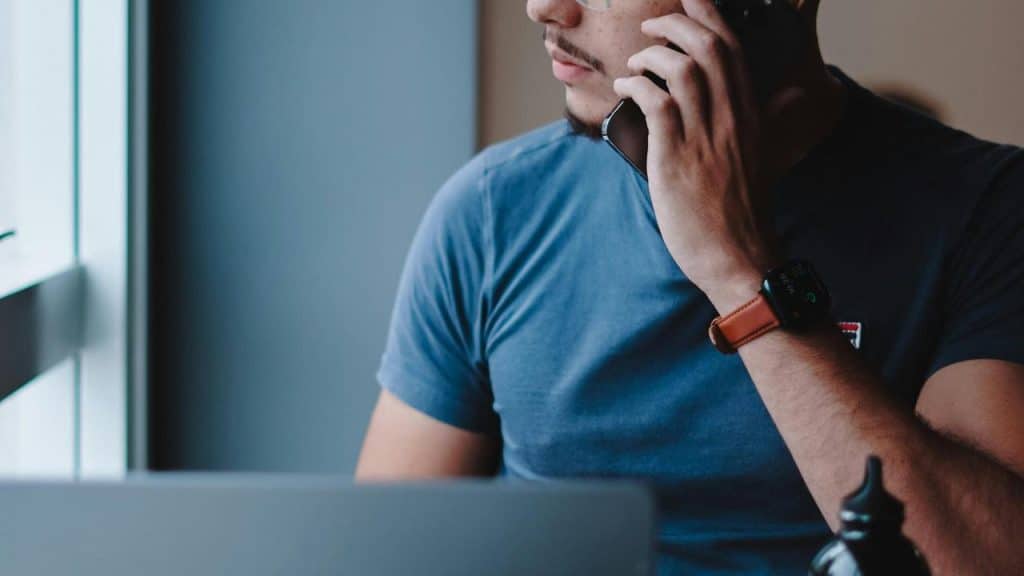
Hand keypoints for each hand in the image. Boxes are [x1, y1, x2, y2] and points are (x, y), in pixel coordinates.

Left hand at [613, 0, 793, 305]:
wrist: (737, 255)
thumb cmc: (744, 208)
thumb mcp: (766, 153)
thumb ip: (774, 118)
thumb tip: (796, 91)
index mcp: (752, 112)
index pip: (732, 46)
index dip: (707, 15)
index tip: (686, 1)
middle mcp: (732, 117)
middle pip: (707, 46)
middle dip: (674, 24)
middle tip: (650, 26)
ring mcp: (705, 136)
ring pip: (681, 68)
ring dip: (650, 55)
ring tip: (633, 64)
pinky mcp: (677, 157)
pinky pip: (655, 102)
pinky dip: (635, 86)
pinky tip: (623, 89)